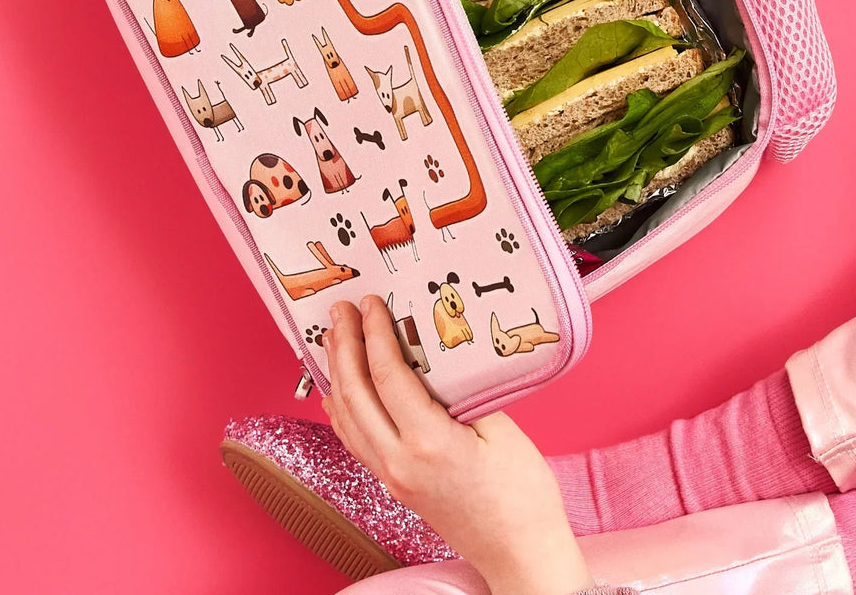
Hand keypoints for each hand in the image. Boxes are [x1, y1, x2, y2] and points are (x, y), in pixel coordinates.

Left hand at [323, 295, 593, 594]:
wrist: (520, 552)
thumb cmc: (521, 495)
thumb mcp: (502, 429)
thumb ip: (465, 392)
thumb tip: (440, 357)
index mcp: (427, 442)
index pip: (388, 376)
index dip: (375, 334)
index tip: (370, 304)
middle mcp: (398, 461)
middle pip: (356, 394)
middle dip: (345, 346)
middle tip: (340, 311)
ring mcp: (392, 477)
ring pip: (348, 418)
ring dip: (338, 374)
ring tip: (334, 339)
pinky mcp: (395, 486)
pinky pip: (356, 441)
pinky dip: (343, 411)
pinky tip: (339, 394)